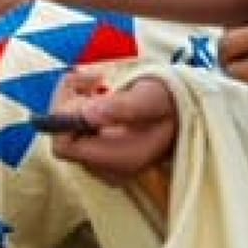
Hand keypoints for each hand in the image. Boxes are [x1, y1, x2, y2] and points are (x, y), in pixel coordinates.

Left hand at [46, 70, 177, 184]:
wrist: (185, 113)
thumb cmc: (168, 103)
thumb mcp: (151, 98)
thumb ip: (123, 107)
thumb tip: (87, 114)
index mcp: (119, 159)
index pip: (64, 147)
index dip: (63, 117)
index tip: (83, 89)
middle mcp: (108, 169)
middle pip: (63, 138)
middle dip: (69, 103)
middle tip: (91, 78)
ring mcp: (104, 166)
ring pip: (68, 134)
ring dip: (75, 102)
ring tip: (97, 82)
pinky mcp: (103, 158)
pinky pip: (77, 134)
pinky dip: (80, 110)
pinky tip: (98, 95)